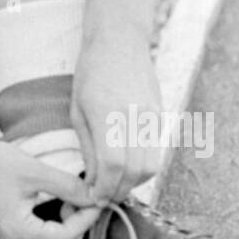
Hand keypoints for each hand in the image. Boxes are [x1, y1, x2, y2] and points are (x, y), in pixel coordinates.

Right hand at [0, 136, 101, 238]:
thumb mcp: (35, 170)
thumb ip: (69, 187)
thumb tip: (96, 198)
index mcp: (18, 232)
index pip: (66, 237)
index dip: (86, 218)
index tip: (95, 199)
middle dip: (77, 231)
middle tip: (76, 203)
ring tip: (63, 220)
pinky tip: (49, 229)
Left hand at [72, 36, 162, 203]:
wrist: (120, 42)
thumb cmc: (91, 73)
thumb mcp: (77, 110)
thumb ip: (88, 148)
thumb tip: (94, 182)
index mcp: (108, 115)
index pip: (113, 166)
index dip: (104, 188)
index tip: (93, 197)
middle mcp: (134, 117)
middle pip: (135, 172)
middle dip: (118, 191)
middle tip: (103, 196)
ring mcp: (152, 117)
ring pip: (150, 167)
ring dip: (133, 183)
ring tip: (114, 183)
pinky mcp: (161, 117)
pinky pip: (156, 152)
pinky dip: (142, 167)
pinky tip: (126, 166)